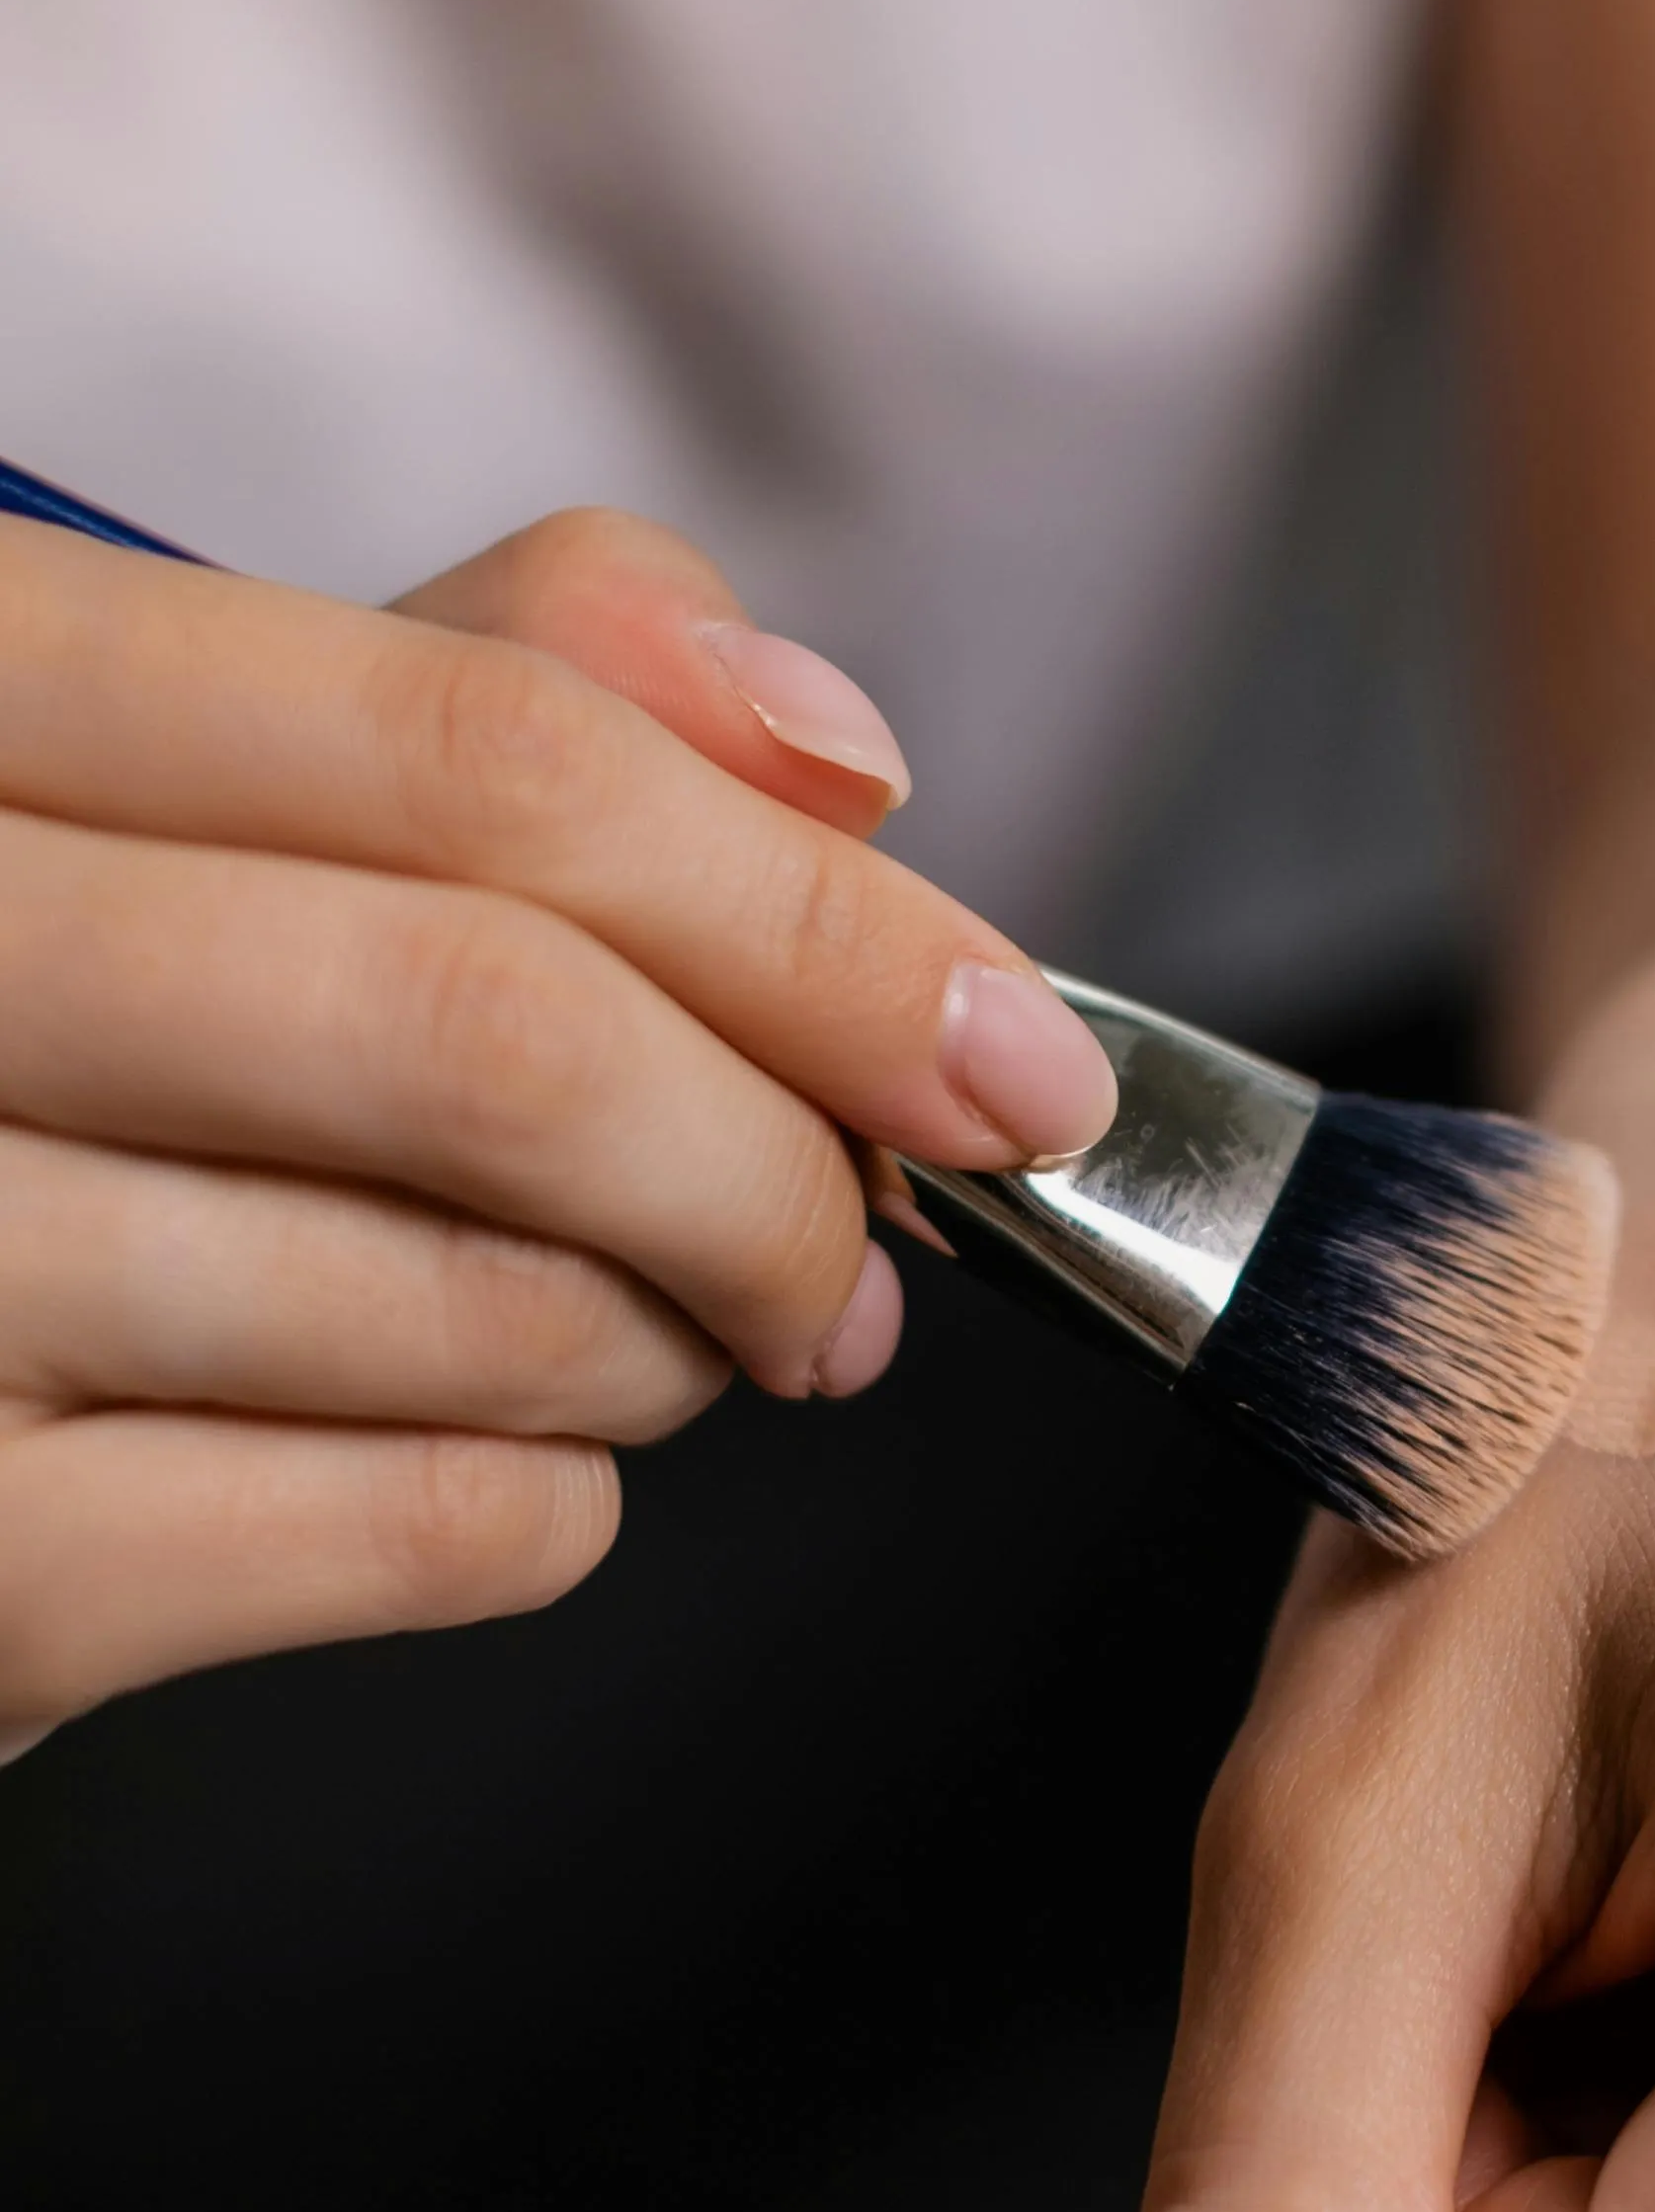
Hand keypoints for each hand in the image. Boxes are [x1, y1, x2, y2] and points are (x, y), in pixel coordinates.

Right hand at [0, 505, 1115, 1749]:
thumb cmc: (17, 1037)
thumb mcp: (175, 782)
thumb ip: (483, 689)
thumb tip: (819, 746)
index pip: (480, 750)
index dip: (807, 909)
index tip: (999, 1035)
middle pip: (499, 1027)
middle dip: (785, 1158)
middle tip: (880, 1233)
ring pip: (482, 1297)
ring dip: (676, 1338)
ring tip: (671, 1330)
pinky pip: (419, 1522)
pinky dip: (549, 1498)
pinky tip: (500, 1451)